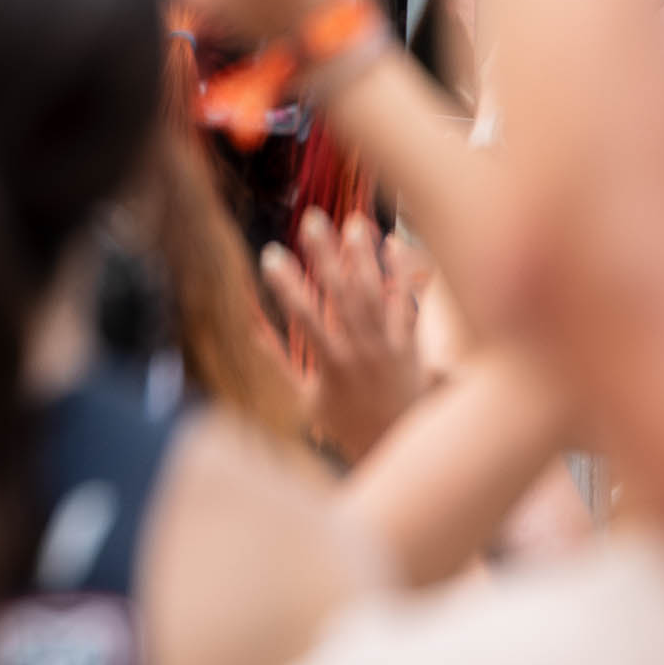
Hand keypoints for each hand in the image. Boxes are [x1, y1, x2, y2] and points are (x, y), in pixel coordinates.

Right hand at [259, 208, 438, 464]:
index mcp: (330, 363)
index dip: (286, 284)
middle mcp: (361, 350)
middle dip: (325, 255)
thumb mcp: (304, 397)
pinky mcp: (411, 345)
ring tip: (354, 223)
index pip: (304, 316)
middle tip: (313, 220)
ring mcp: (388, 346)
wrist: (397, 443)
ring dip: (364, 257)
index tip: (271, 254)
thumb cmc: (345, 424)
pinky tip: (395, 245)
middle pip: (341, 294)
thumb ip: (278, 361)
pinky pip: (407, 304)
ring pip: (375, 294)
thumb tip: (252, 328)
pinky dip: (402, 275)